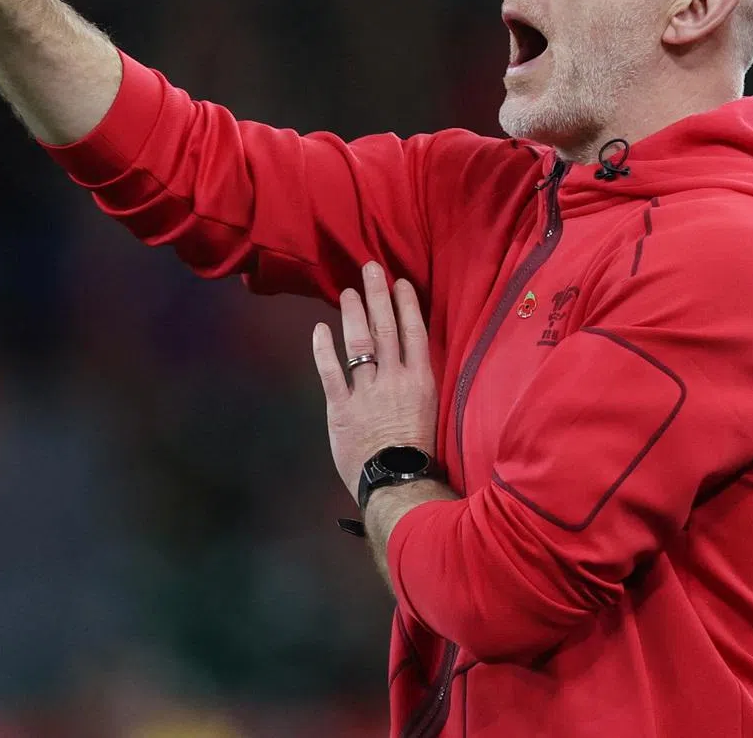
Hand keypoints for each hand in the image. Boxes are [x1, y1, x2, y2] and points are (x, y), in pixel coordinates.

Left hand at [312, 261, 437, 505]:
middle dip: (378, 295)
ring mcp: (367, 392)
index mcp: (420, 380)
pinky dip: (324, 349)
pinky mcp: (341, 408)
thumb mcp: (432, 411)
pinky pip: (331, 372)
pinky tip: (320, 329)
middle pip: (386, 328)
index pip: (414, 332)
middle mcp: (395, 379)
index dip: (406, 304)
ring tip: (347, 292)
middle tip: (370, 268)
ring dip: (353, 314)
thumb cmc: (419, 452)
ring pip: (359, 344)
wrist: (399, 483)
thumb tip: (415, 358)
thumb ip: (421, 383)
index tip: (400, 282)